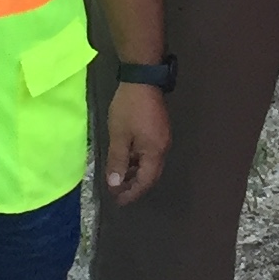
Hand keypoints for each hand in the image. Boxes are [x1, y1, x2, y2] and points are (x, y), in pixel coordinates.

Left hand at [103, 84, 172, 205]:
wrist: (142, 79)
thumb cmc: (129, 108)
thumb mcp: (119, 135)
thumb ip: (118, 161)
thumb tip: (116, 184)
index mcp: (155, 151)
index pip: (145, 181)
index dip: (132, 193)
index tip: (118, 200)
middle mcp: (163, 148)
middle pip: (151, 175)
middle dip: (135, 185)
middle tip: (117, 193)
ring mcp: (162, 138)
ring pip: (150, 164)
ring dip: (135, 173)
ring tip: (119, 178)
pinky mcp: (158, 130)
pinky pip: (150, 153)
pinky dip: (138, 161)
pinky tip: (126, 160)